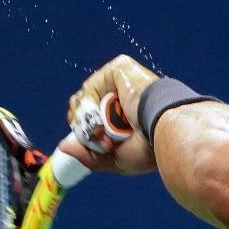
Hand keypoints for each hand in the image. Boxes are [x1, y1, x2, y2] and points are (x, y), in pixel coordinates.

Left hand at [64, 54, 157, 173]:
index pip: (95, 119)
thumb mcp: (116, 159)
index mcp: (129, 115)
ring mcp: (121, 81)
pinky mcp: (119, 69)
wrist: (164, 129)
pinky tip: (101, 117)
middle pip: (86, 108)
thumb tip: (64, 146)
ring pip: (85, 98)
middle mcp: (125, 96)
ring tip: (101, 131)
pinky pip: (90, 87)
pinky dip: (89, 105)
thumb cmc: (150, 148)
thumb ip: (89, 155)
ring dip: (86, 120)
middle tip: (96, 138)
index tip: (93, 142)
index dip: (86, 131)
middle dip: (83, 126)